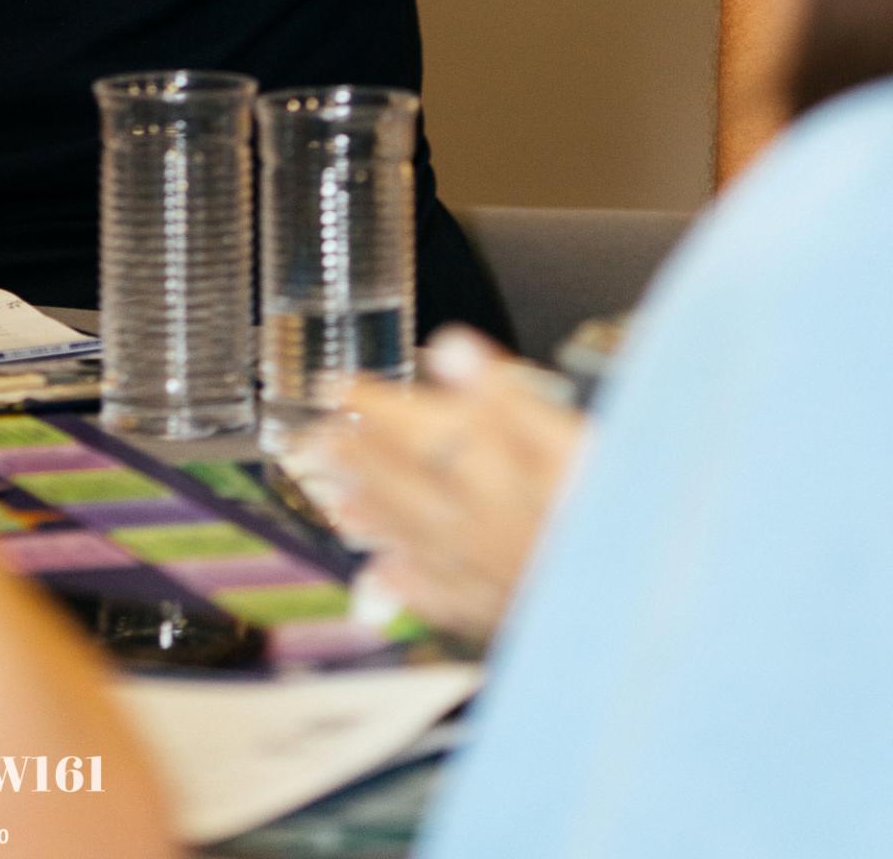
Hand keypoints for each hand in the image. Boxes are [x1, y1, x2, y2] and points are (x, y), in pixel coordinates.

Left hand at [303, 327, 588, 646]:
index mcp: (485, 472)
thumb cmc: (618, 513)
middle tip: (314, 441)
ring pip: (412, 539)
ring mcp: (482, 573)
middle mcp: (471, 523)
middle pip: (401, 484)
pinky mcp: (501, 611)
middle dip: (358, 460)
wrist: (644, 607)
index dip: (371, 403)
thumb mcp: (574, 435)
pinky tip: (384, 580)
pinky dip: (408, 586)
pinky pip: (440, 598)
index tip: (332, 384)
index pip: (413, 428)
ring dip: (371, 518)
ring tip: (335, 503)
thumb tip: (449, 347)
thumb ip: (506, 393)